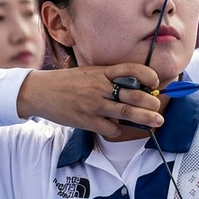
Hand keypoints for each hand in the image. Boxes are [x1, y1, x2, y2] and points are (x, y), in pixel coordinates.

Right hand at [17, 63, 164, 137]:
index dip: (147, 74)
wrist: (40, 91)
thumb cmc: (67, 82)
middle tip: (158, 105)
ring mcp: (94, 104)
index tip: (155, 81)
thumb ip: (108, 78)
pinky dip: (118, 129)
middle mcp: (100, 87)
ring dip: (145, 118)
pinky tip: (118, 127)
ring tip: (157, 121)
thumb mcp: (88, 72)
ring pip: (126, 112)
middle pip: (134, 94)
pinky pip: (110, 128)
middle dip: (151, 101)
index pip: (130, 69)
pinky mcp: (87, 120)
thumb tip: (134, 87)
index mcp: (101, 72)